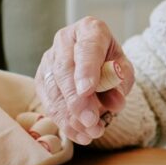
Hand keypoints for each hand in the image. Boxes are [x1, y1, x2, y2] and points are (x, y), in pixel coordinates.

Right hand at [35, 16, 132, 144]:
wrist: (97, 61)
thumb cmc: (111, 63)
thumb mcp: (124, 69)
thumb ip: (121, 82)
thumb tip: (115, 103)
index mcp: (90, 29)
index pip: (87, 48)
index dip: (86, 70)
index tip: (87, 91)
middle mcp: (65, 40)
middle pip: (65, 70)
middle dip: (77, 100)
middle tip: (91, 122)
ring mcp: (49, 58)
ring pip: (54, 89)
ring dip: (71, 116)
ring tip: (90, 133)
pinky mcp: (42, 78)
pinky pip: (48, 102)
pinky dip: (64, 122)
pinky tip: (79, 134)